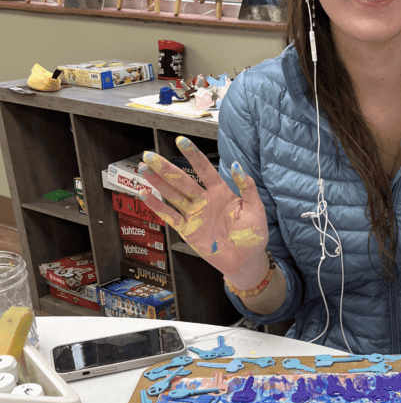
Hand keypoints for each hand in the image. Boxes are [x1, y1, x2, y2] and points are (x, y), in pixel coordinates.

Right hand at [138, 136, 269, 287]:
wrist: (246, 260)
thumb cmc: (253, 235)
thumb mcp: (256, 209)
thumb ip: (247, 188)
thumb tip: (237, 165)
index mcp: (221, 192)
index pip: (205, 170)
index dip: (193, 155)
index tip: (181, 141)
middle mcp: (204, 201)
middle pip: (182, 181)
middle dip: (166, 168)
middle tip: (149, 155)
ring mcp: (195, 215)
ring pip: (173, 195)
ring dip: (157, 182)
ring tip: (143, 169)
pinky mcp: (188, 230)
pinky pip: (170, 216)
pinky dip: (157, 206)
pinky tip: (145, 194)